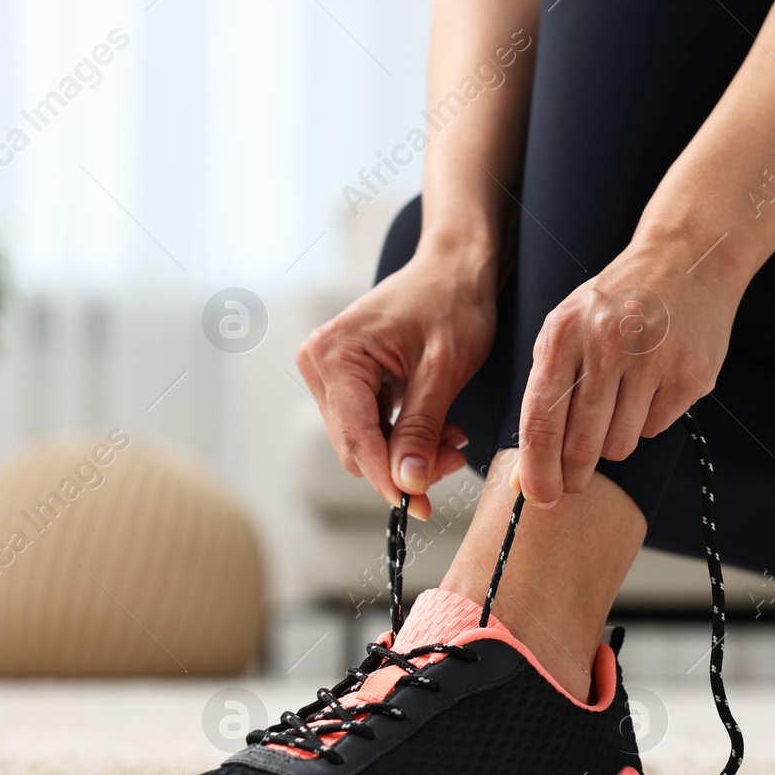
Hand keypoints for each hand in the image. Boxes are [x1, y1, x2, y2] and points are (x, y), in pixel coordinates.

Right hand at [297, 249, 495, 519]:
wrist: (455, 267)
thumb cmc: (451, 302)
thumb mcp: (443, 370)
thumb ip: (422, 429)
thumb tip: (407, 483)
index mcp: (335, 355)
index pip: (356, 438)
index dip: (387, 478)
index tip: (418, 507)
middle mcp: (320, 364)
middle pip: (356, 446)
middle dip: (404, 464)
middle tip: (455, 459)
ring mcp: (329, 373)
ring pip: (365, 442)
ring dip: (409, 452)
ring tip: (454, 440)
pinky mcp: (346, 380)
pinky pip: (370, 426)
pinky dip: (405, 436)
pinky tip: (439, 429)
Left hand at [512, 241, 741, 506]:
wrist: (685, 260)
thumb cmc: (614, 304)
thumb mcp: (565, 332)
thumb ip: (542, 397)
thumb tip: (523, 478)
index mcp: (564, 334)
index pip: (541, 421)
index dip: (537, 470)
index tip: (539, 497)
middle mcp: (608, 345)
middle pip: (581, 443)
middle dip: (574, 473)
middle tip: (574, 481)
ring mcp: (653, 359)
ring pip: (620, 445)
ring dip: (614, 441)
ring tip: (620, 404)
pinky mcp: (690, 374)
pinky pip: (655, 429)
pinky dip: (648, 420)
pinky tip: (651, 385)